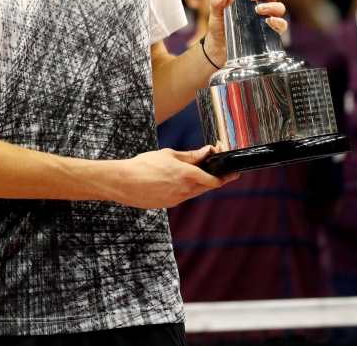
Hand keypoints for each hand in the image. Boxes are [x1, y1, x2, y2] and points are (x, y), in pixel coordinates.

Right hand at [111, 147, 238, 208]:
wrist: (124, 182)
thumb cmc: (143, 165)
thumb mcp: (168, 155)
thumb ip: (190, 156)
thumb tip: (207, 152)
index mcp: (188, 174)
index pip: (216, 180)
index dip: (227, 176)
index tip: (233, 171)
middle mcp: (186, 189)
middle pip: (209, 186)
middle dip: (214, 177)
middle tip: (214, 168)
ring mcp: (178, 199)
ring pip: (196, 191)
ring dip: (198, 182)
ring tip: (188, 171)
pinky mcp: (169, 204)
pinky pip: (183, 195)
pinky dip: (185, 188)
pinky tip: (173, 179)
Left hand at [206, 0, 286, 63]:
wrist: (219, 46)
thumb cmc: (220, 25)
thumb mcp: (214, 12)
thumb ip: (216, 2)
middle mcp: (263, 3)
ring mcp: (268, 17)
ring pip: (280, 7)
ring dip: (271, 6)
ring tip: (258, 9)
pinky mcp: (271, 32)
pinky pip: (282, 25)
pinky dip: (279, 22)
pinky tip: (269, 21)